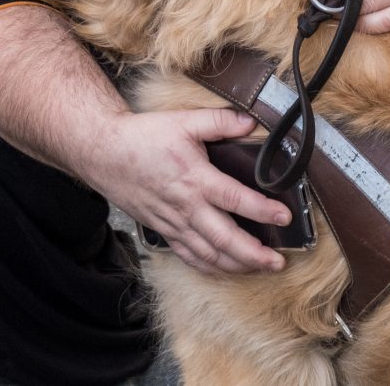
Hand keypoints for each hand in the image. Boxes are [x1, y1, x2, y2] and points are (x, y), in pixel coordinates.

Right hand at [78, 108, 290, 274]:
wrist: (104, 153)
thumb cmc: (143, 137)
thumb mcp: (184, 121)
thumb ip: (219, 121)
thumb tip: (250, 123)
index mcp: (196, 179)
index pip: (236, 200)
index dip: (263, 211)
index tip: (285, 217)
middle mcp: (186, 207)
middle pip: (225, 240)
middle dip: (254, 255)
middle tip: (278, 262)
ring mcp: (173, 223)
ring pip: (208, 255)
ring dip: (236, 265)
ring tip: (259, 268)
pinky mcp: (163, 230)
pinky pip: (188, 256)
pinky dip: (208, 267)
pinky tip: (223, 268)